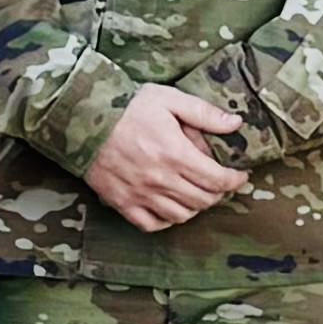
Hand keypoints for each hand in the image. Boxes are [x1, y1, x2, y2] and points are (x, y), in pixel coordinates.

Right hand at [85, 85, 249, 233]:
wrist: (82, 119)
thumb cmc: (126, 106)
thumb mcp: (168, 99)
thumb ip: (204, 113)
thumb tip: (235, 124)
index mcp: (175, 154)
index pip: (217, 180)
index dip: (235, 180)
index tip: (239, 175)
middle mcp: (160, 179)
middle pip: (203, 200)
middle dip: (218, 193)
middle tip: (220, 184)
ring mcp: (141, 194)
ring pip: (181, 215)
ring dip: (195, 207)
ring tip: (197, 194)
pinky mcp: (122, 203)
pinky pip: (152, 224)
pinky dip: (166, 221)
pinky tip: (170, 208)